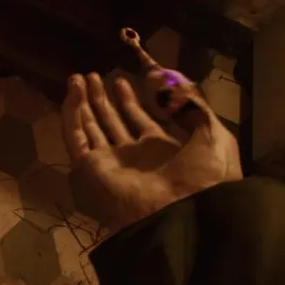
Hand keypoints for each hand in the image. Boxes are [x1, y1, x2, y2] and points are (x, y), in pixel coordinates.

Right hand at [61, 72, 241, 232]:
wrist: (185, 209)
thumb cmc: (204, 174)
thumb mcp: (212, 134)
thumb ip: (193, 108)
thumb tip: (170, 87)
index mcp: (161, 150)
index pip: (139, 121)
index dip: (129, 101)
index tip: (121, 81)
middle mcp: (134, 156)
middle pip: (112, 123)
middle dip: (103, 99)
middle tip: (94, 76)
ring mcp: (110, 162)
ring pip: (90, 127)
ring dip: (83, 102)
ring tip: (79, 77)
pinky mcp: (90, 167)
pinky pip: (75, 136)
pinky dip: (72, 112)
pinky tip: (75, 89)